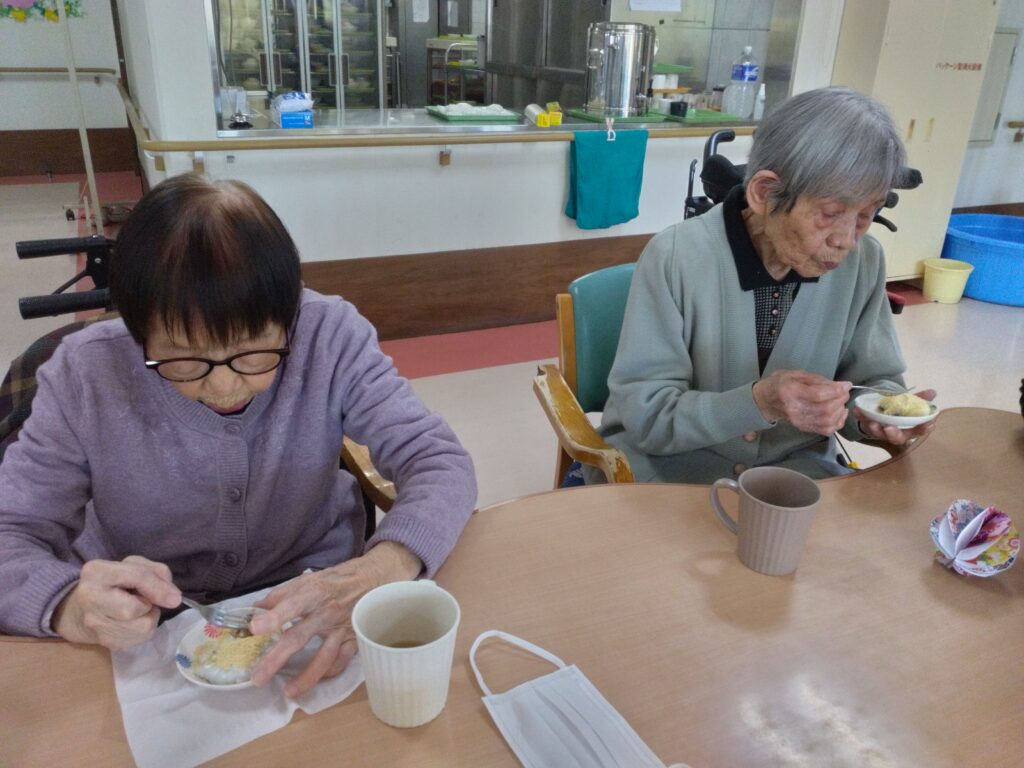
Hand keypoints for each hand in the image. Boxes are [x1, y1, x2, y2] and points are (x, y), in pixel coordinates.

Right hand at [52, 555, 180, 649]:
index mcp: (96, 572)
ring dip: (149, 618)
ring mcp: (94, 624)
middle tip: (144, 601)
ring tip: (139, 610)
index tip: (176, 598)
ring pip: (141, 627)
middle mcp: (90, 598)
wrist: (80, 611)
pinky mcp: (105, 642)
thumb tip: (173, 597)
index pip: (135, 576)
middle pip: (133, 609)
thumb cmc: (113, 583)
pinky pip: (139, 639)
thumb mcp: (132, 566)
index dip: (158, 587)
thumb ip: (156, 572)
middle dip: (148, 605)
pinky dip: (144, 630)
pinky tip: (133, 622)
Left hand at [249, 542, 421, 697]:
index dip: (273, 617)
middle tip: (258, 677)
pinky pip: (342, 661)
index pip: (291, 605)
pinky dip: (328, 673)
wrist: (375, 578)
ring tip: (289, 692)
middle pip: (299, 637)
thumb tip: (256, 608)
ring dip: (305, 677)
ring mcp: (343, 628)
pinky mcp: (355, 639)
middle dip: (277, 658)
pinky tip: (313, 682)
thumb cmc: (337, 580)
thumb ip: (282, 594)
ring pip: (324, 657)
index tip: (254, 628)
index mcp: (313, 593)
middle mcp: (327, 612)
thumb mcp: (309, 580)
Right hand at [753, 370, 851, 435]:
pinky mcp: (803, 428)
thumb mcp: (795, 374)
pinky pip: (826, 430)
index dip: (836, 390)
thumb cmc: (779, 384)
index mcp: (790, 391)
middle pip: (825, 409)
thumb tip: (838, 385)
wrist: (765, 401)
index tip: (846, 384)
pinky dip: (838, 423)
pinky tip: (839, 413)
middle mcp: (794, 409)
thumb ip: (817, 380)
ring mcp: (799, 421)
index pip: (818, 394)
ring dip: (840, 411)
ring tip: (841, 401)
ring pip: (828, 421)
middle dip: (840, 399)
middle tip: (844, 392)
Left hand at [854, 388, 937, 445]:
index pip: (918, 431)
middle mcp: (894, 433)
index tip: (929, 424)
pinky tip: (857, 410)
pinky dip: (860, 416)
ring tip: (872, 423)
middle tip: (890, 428)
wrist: (880, 413)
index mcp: (908, 429)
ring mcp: (880, 432)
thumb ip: (920, 399)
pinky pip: (863, 422)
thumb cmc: (898, 412)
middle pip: (896, 437)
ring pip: (878, 433)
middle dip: (893, 434)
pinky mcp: (868, 427)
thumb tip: (932, 392)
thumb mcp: (910, 404)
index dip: (923, 429)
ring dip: (875, 428)